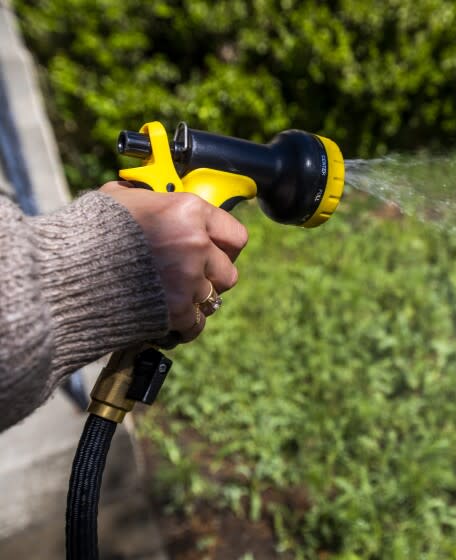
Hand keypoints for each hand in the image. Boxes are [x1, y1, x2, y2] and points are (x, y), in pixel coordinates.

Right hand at [100, 181, 247, 341]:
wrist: (60, 274)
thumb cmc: (84, 232)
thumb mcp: (119, 199)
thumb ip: (149, 200)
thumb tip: (153, 197)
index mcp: (188, 211)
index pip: (235, 234)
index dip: (226, 246)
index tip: (217, 252)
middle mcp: (195, 244)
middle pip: (228, 272)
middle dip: (211, 278)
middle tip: (191, 278)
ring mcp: (187, 280)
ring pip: (212, 300)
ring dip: (195, 301)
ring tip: (172, 298)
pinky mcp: (175, 311)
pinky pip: (195, 324)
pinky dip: (183, 326)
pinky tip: (167, 320)